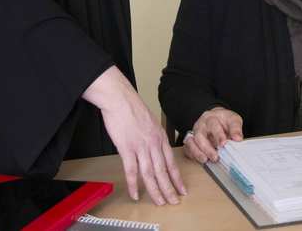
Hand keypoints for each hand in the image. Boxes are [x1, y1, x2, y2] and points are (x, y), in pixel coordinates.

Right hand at [82, 66, 186, 204]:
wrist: (120, 99)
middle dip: (170, 189)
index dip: (177, 178)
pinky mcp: (126, 148)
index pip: (171, 162)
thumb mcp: (151, 122)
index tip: (182, 189)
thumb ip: (154, 137)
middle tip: (174, 201)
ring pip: (150, 174)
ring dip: (156, 190)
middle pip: (163, 171)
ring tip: (160, 202)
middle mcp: (153, 144)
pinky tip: (135, 194)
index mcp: (160, 137)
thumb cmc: (133, 109)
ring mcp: (140, 147)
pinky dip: (134, 184)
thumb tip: (155, 149)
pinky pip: (132, 171)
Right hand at [183, 107, 243, 163]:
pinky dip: (193, 155)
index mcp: (211, 118)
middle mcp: (201, 125)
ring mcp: (194, 133)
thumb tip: (238, 138)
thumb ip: (235, 129)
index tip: (224, 144)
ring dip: (198, 152)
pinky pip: (187, 148)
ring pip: (191, 142)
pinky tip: (201, 160)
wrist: (216, 119)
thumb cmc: (224, 121)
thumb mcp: (233, 120)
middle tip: (216, 157)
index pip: (213, 125)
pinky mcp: (190, 141)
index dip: (218, 135)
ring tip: (206, 160)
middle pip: (200, 135)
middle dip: (207, 148)